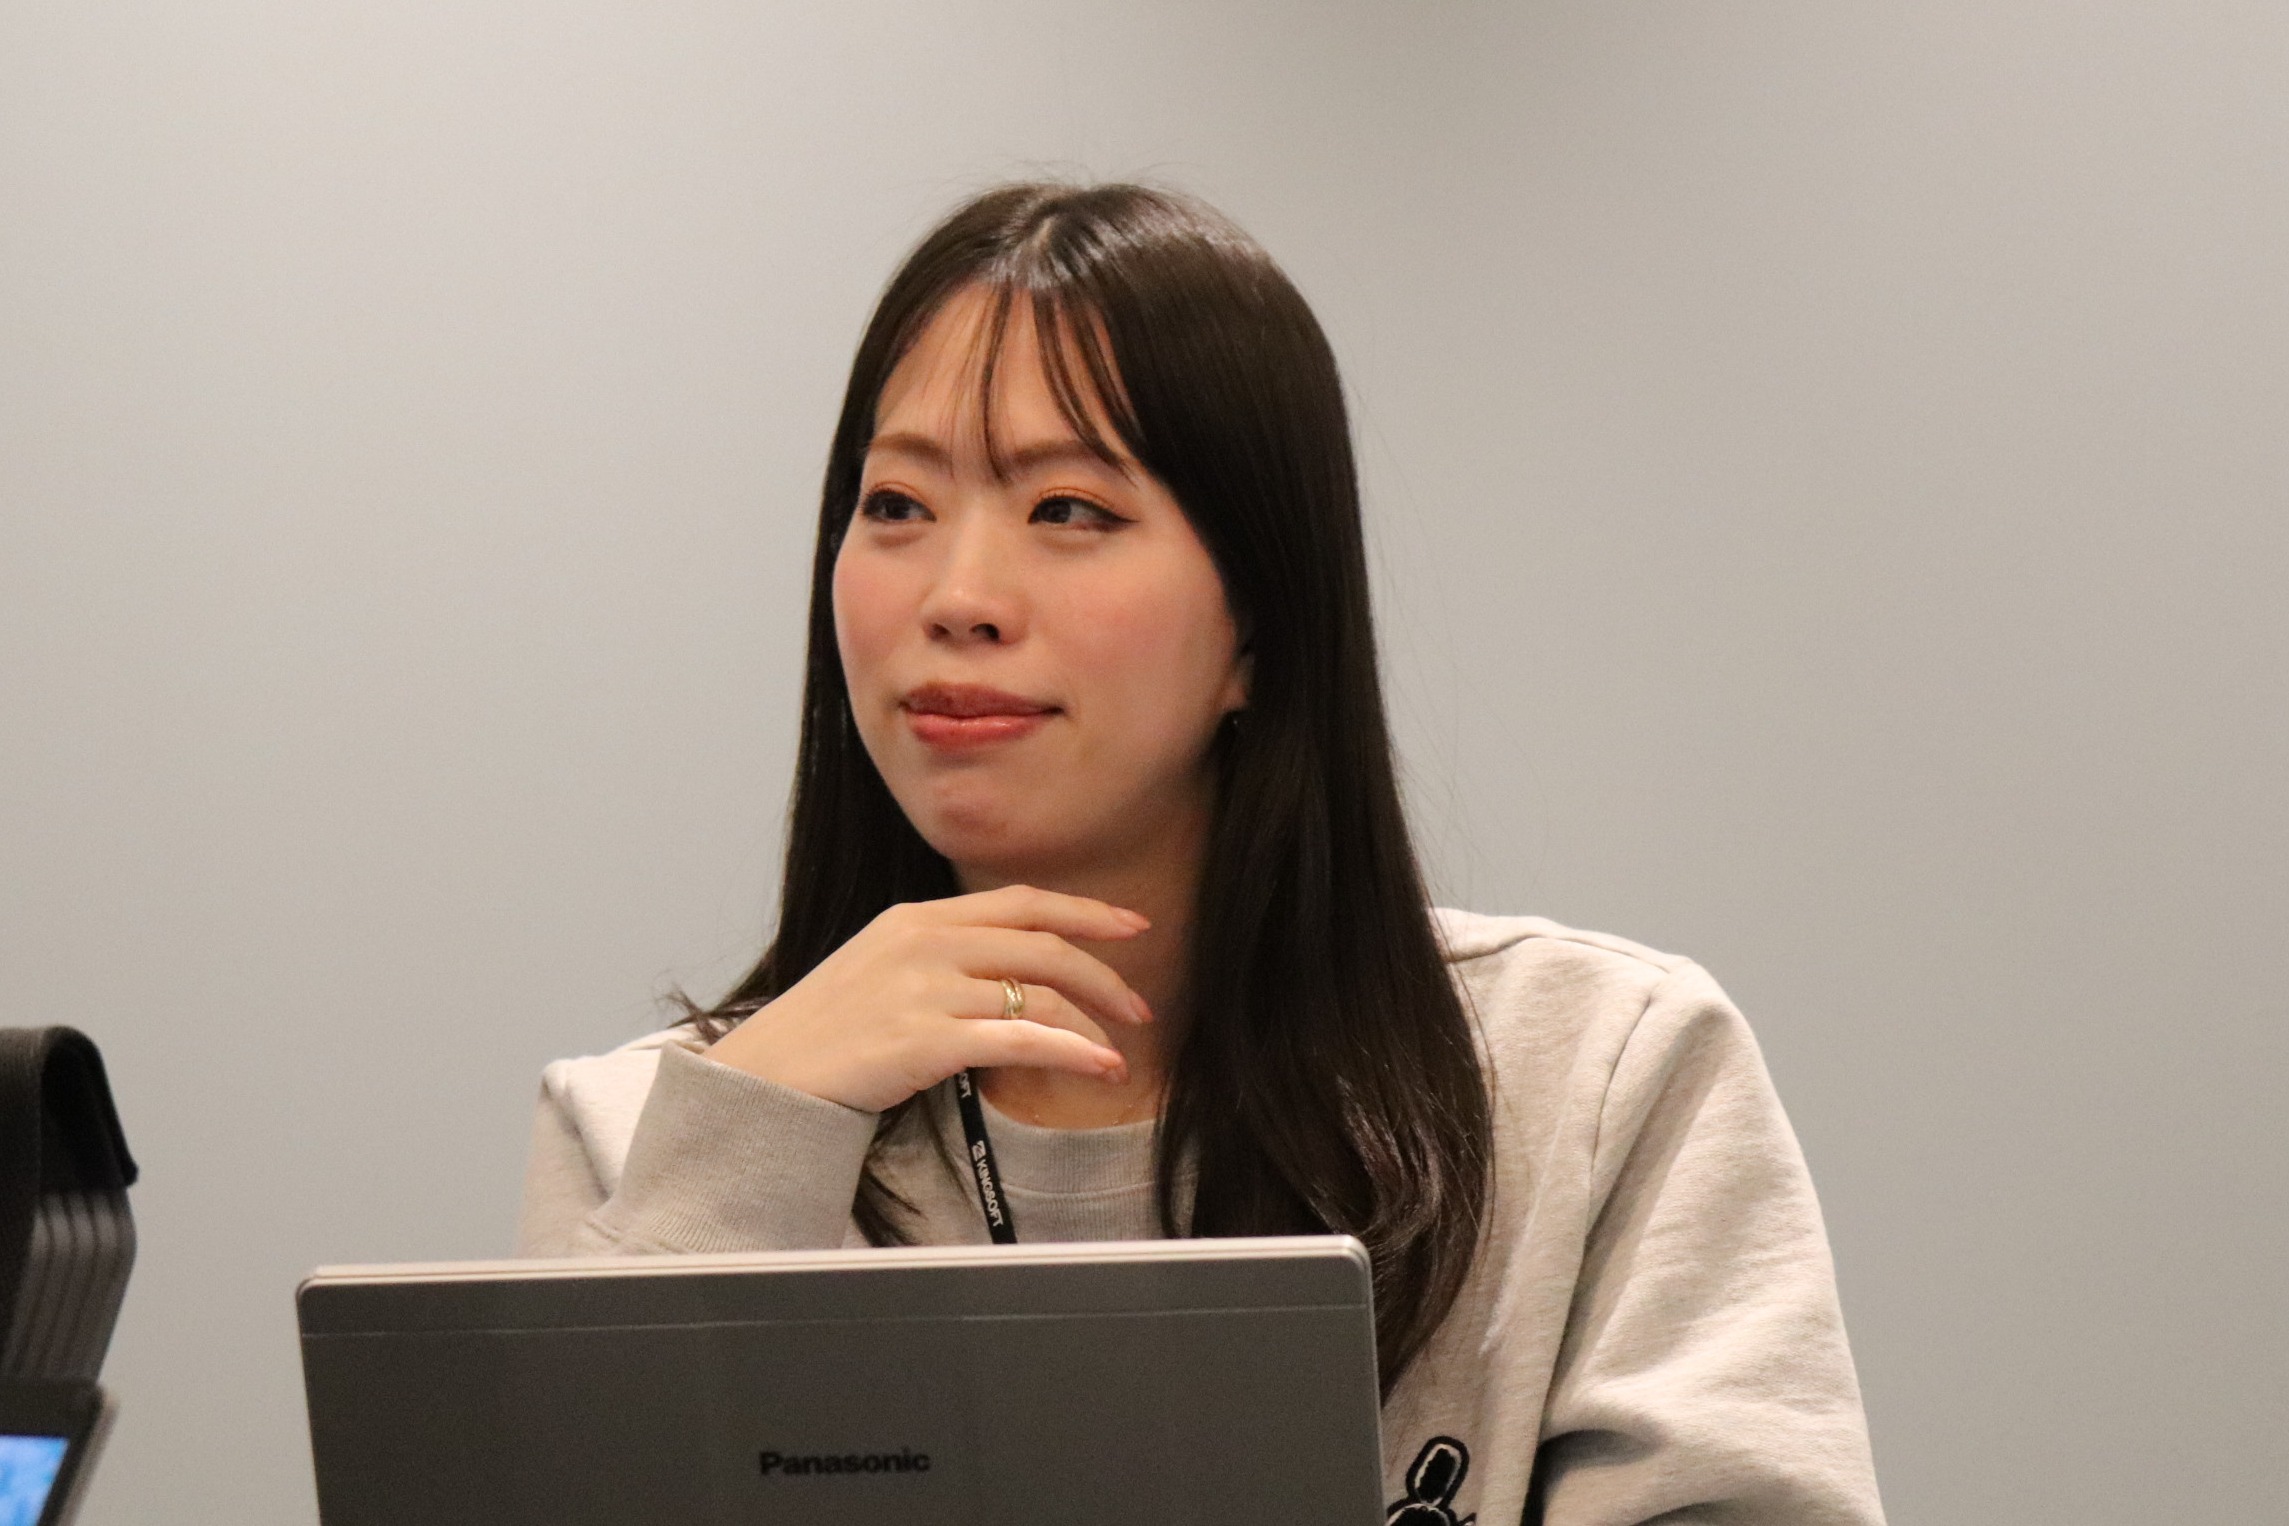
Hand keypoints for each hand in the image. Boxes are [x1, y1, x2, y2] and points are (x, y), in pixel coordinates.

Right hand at [703, 885, 1153, 1112]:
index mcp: (915, 919)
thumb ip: (936, 958)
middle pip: (1041, 944)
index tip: (1130, 924)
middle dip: (1101, 975)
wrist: (761, 1080)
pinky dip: (1071, 1052)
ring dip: (1092, 1025)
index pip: (1019, 902)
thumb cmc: (821, 1036)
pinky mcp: (924, 1039)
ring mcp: (923, 989)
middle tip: (1139, 1005)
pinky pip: (1020, 1040)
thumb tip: (1005, 976)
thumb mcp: (876, 970)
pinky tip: (1098, 1066)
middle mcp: (923, 943)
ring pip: (1037, 996)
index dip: (1082, 910)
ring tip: (1119, 1053)